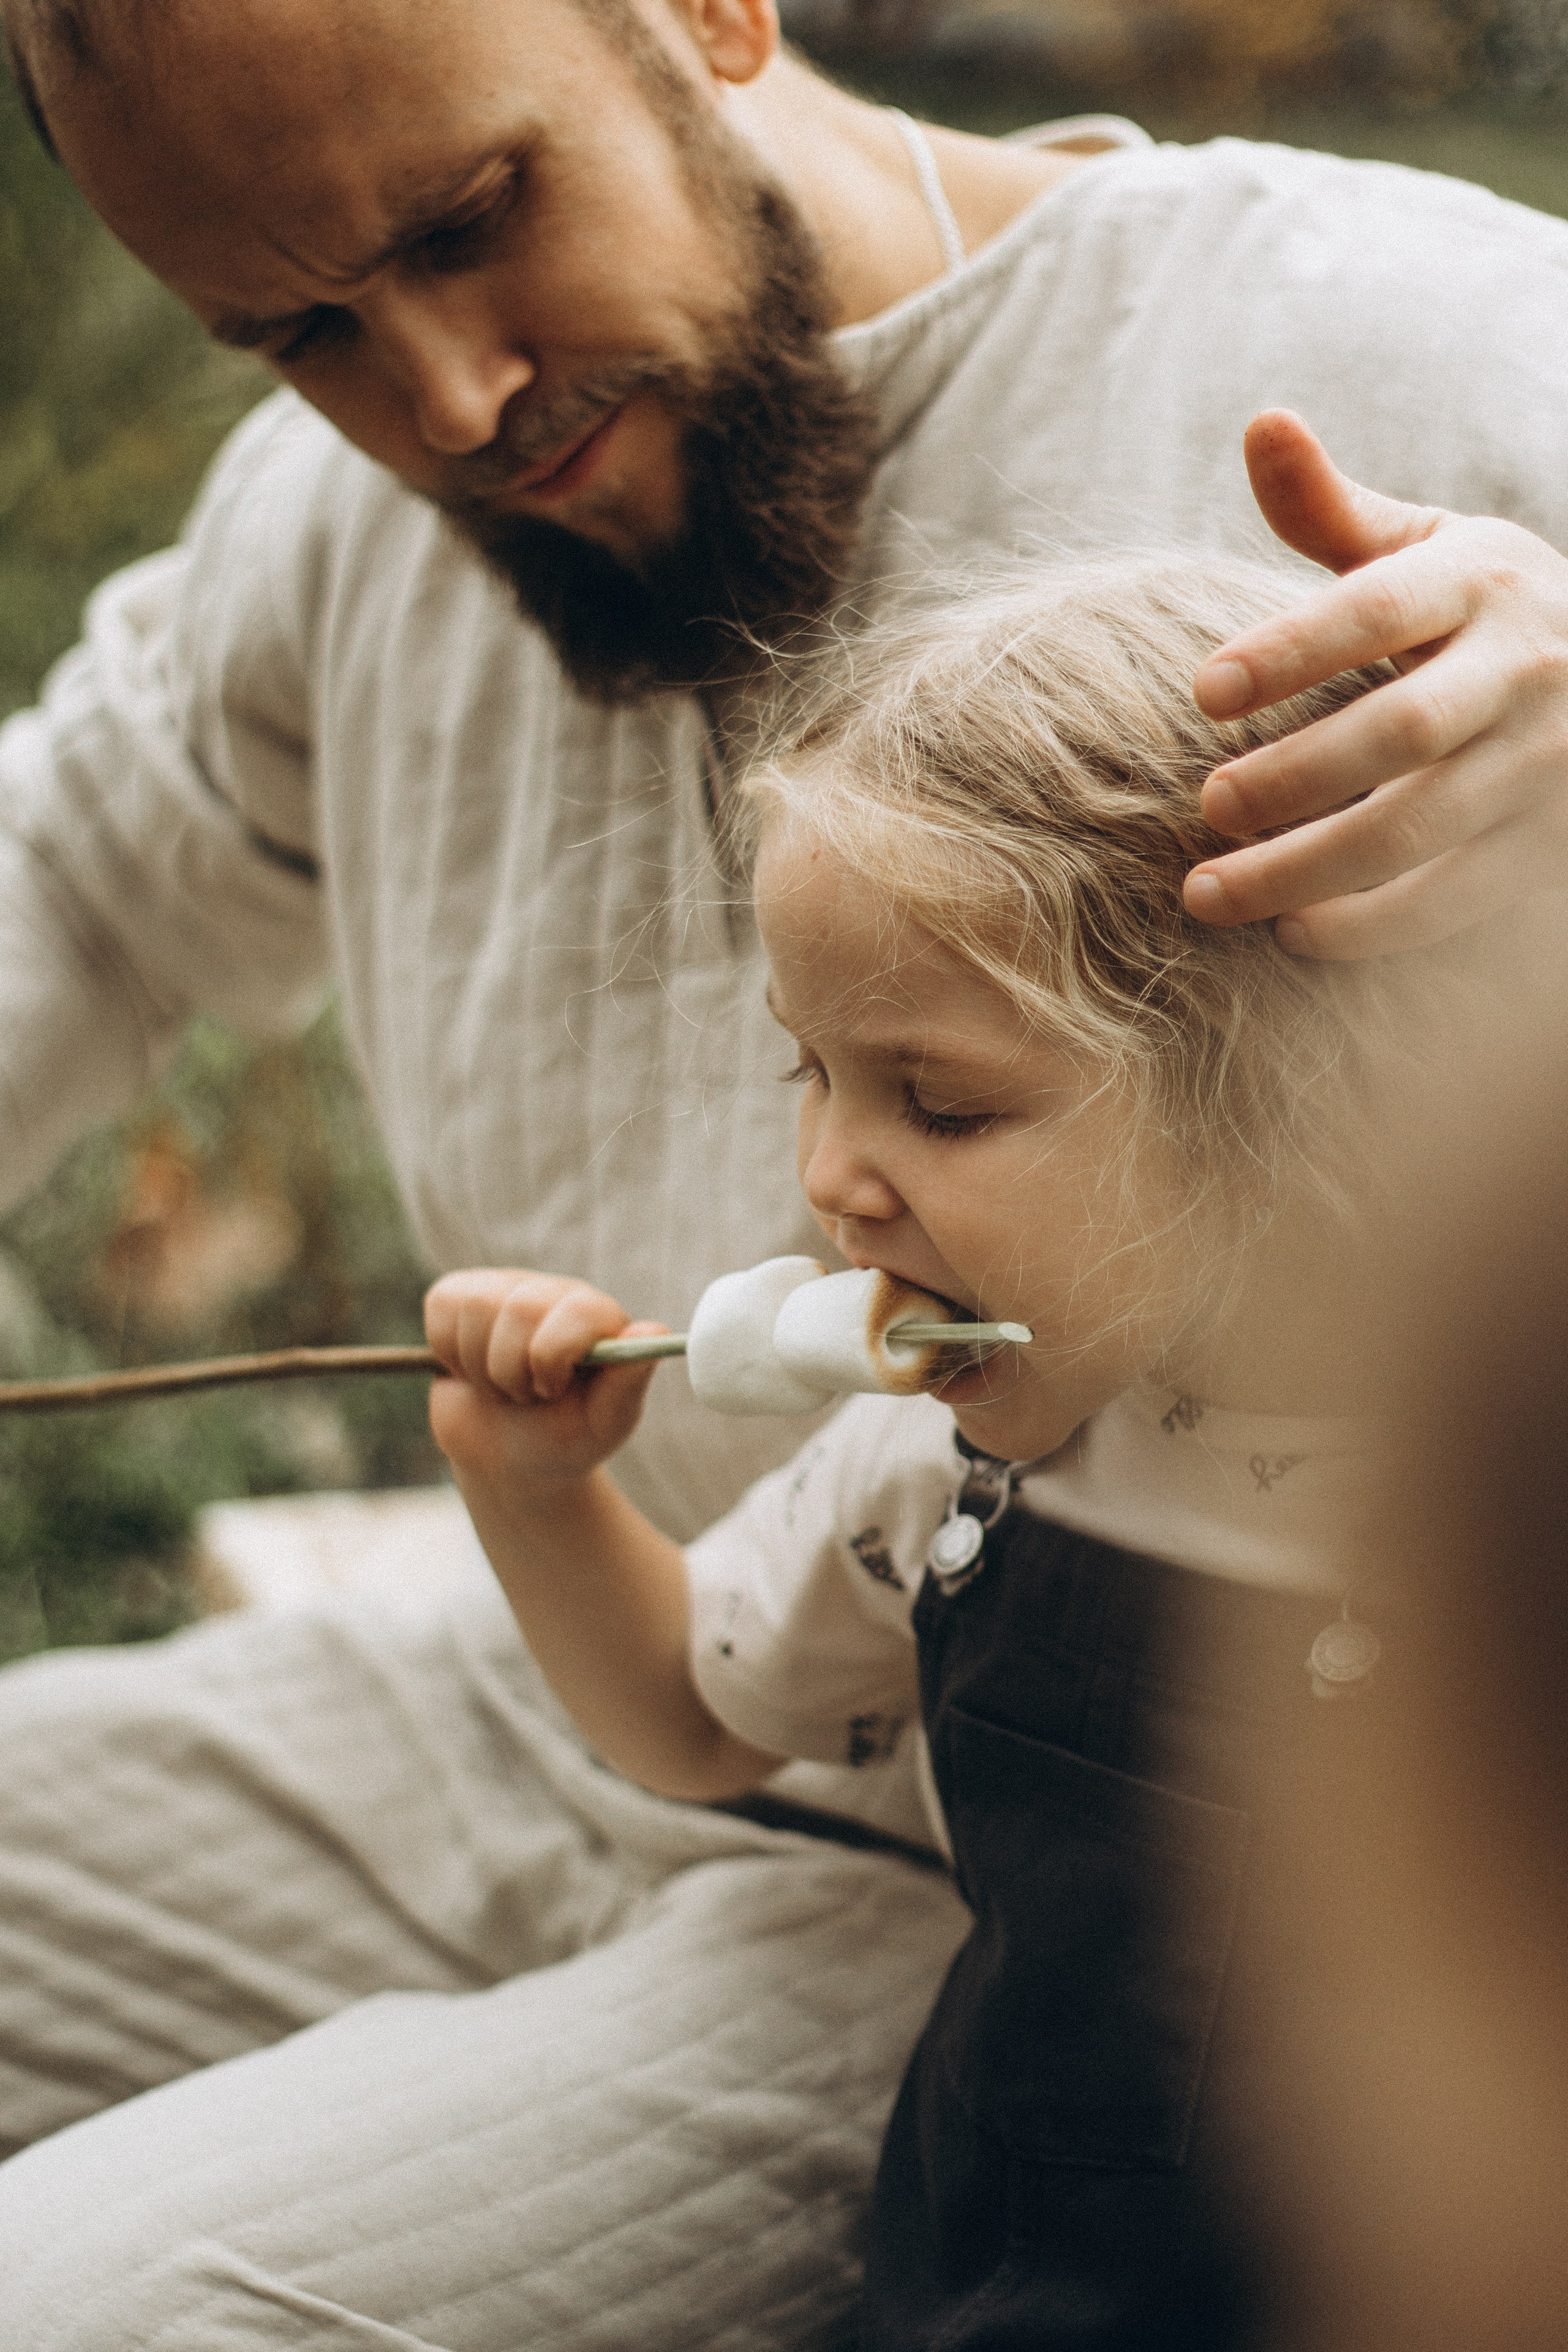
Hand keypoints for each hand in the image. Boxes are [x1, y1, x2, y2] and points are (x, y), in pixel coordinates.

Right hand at [424, 1268, 667, 1490]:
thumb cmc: (565, 1439)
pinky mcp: (461, 1297)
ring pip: (476, 1307)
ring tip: (500, 1386)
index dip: (552, 1358)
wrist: (508, 1460)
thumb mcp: (604, 1423)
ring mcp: (506, 1290)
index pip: (576, 1311)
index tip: (552, 1391)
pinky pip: (442, 1305)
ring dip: (480, 1367)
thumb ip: (627, 1381)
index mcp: (597, 1317)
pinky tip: (470, 1368)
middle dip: (512, 1371)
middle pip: (518, 1308)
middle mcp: (554, 1293)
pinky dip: (447, 1350)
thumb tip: (656, 1332)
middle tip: (524, 1396)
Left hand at [1183, 409, 1567, 958]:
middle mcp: (1523, 670)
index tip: (1201, 692)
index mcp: (1482, 581)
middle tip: (1206, 804)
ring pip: (1416, 830)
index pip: (1377, 611)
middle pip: (1399, 732)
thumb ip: (1334, 510)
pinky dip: (1366, 927)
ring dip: (1304, 870)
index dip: (1288, 651)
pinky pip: (1450, 900)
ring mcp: (1543, 766)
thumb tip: (1262, 422)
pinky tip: (1290, 932)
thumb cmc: (1481, 613)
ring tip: (1207, 892)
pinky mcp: (1544, 846)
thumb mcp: (1429, 547)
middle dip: (1293, 776)